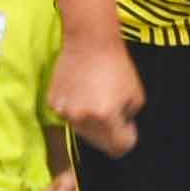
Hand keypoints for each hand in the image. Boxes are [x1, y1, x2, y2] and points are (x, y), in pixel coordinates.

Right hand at [53, 33, 143, 157]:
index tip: (128, 126)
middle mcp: (82, 119)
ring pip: (82, 131)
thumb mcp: (136, 96)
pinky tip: (82, 92)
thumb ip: (129, 119)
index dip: (127, 138)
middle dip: (110, 132)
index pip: (118, 149)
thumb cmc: (117, 66)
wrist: (89, 42)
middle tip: (113, 109)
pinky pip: (69, 117)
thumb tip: (121, 129)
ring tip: (97, 97)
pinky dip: (77, 110)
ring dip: (92, 122)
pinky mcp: (53, 103)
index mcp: (106, 118)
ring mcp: (64, 112)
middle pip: (99, 143)